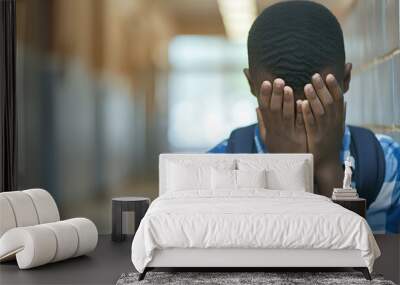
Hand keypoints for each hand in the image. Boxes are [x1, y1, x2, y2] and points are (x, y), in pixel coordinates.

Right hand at [257, 78, 306, 152]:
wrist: (289, 169)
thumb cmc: (278, 150)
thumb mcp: (266, 137)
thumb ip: (262, 122)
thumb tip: (257, 107)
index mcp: (269, 127)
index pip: (265, 108)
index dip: (265, 96)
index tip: (265, 83)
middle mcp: (277, 129)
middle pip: (275, 110)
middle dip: (276, 95)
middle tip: (278, 80)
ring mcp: (289, 133)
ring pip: (287, 115)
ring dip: (287, 102)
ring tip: (288, 88)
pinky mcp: (300, 137)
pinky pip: (300, 124)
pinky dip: (301, 113)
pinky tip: (303, 103)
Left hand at [302, 73, 345, 194]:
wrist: (326, 162)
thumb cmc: (329, 142)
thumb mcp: (337, 127)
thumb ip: (340, 113)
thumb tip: (344, 101)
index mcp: (338, 118)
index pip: (338, 98)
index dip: (334, 86)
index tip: (329, 74)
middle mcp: (333, 122)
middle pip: (329, 101)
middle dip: (322, 88)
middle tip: (315, 75)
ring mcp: (324, 129)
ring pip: (320, 110)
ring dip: (314, 97)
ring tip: (307, 86)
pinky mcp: (315, 136)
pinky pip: (311, 123)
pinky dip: (307, 113)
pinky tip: (302, 104)